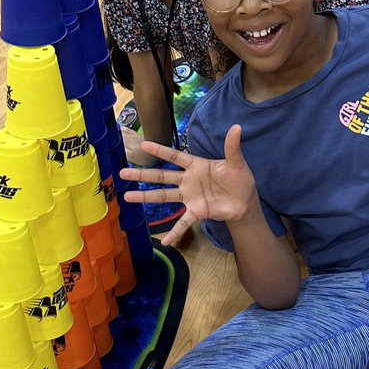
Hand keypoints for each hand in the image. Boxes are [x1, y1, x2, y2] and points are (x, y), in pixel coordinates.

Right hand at [118, 124, 256, 245]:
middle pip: (162, 177)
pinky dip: (175, 233)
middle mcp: (189, 181)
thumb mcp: (236, 163)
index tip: (143, 144)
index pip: (175, 157)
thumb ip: (232, 147)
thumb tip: (237, 127)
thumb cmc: (239, 180)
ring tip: (127, 198)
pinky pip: (183, 223)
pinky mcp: (196, 212)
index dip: (160, 151)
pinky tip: (165, 241)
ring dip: (146, 198)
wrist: (245, 202)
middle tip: (123, 173)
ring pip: (165, 197)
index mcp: (196, 166)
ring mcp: (190, 197)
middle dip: (143, 175)